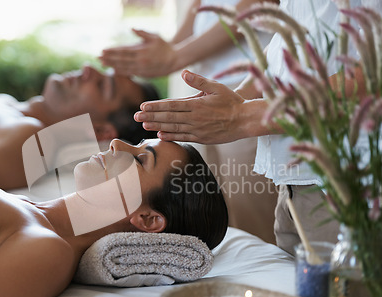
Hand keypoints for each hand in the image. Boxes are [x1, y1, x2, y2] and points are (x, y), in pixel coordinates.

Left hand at [99, 29, 176, 77]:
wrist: (175, 61)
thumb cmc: (164, 47)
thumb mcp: (155, 37)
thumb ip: (142, 33)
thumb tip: (131, 28)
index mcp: (142, 51)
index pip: (123, 51)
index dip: (112, 51)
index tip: (103, 50)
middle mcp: (141, 61)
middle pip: (121, 60)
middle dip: (109, 59)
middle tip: (98, 57)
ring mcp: (142, 70)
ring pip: (124, 68)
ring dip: (112, 65)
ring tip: (103, 63)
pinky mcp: (144, 75)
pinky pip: (130, 73)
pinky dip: (121, 72)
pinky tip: (114, 70)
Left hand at [135, 70, 249, 144]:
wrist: (246, 121)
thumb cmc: (231, 102)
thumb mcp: (217, 87)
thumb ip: (199, 81)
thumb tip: (184, 72)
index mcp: (197, 104)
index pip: (171, 105)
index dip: (156, 106)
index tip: (143, 106)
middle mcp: (195, 118)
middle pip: (168, 117)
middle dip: (151, 116)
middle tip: (135, 116)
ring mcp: (198, 130)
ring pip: (173, 128)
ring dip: (157, 126)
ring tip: (144, 125)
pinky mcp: (202, 138)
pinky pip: (183, 137)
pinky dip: (171, 137)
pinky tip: (160, 135)